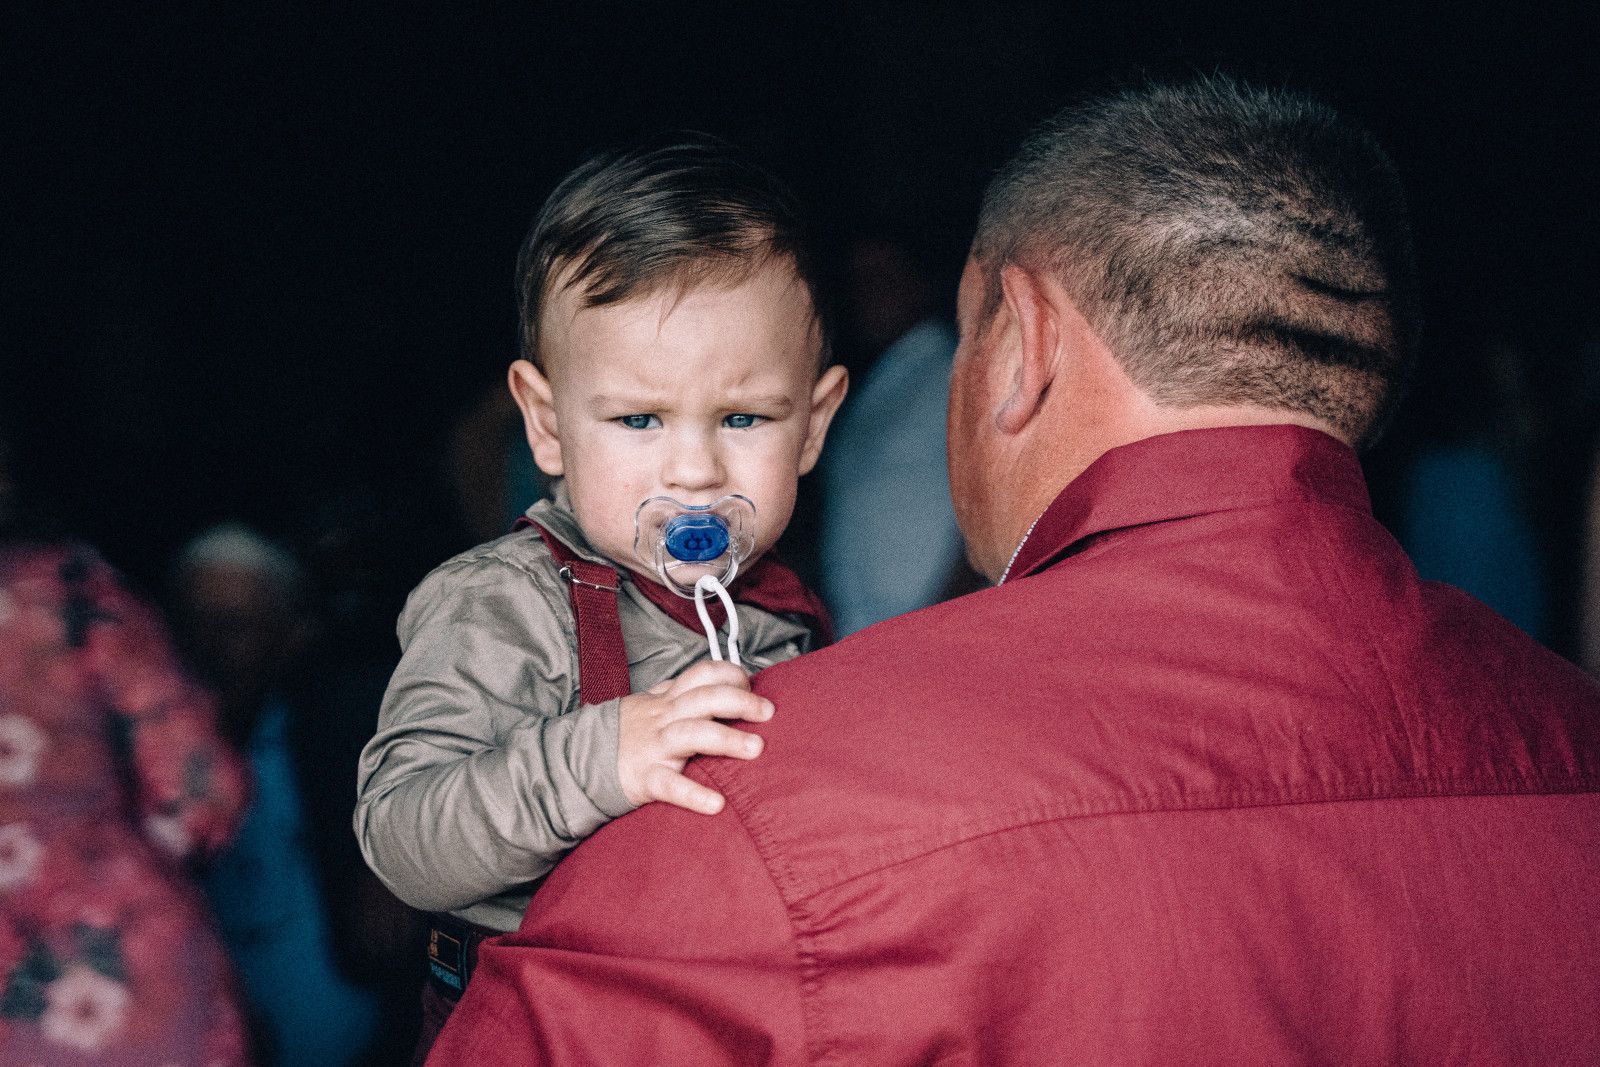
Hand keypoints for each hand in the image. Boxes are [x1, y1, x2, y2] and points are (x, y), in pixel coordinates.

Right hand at [617, 661, 772, 813]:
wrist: (580, 761)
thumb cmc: (627, 733)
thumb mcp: (652, 704)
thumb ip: (683, 693)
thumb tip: (723, 682)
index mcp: (669, 698)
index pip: (703, 674)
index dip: (731, 675)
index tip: (752, 686)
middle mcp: (664, 717)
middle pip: (705, 698)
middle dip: (740, 701)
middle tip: (767, 712)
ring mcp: (655, 746)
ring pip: (692, 734)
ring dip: (727, 739)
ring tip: (756, 749)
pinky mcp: (645, 778)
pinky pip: (670, 785)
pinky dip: (693, 794)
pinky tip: (717, 804)